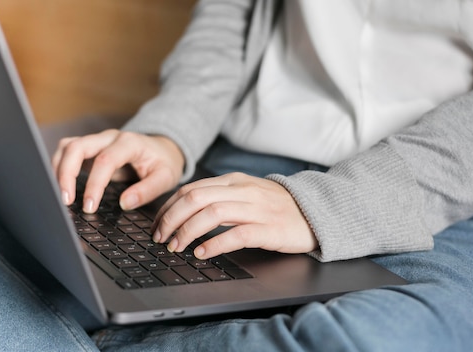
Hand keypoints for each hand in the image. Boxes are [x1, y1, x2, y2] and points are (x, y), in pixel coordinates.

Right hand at [52, 129, 184, 212]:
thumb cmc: (163, 163)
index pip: (105, 161)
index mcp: (129, 143)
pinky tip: (60, 186)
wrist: (163, 149)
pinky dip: (59, 167)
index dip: (94, 184)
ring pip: (67, 147)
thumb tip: (125, 203)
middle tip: (66, 201)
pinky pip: (67, 151)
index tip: (89, 207)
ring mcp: (97, 140)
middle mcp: (109, 137)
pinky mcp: (89, 148)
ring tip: (60, 196)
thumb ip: (147, 191)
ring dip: (58, 170)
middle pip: (77, 147)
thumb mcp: (165, 178)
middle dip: (66, 174)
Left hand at [152, 172, 317, 258]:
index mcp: (233, 181)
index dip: (168, 208)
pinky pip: (236, 235)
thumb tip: (183, 212)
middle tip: (160, 239)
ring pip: (211, 214)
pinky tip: (202, 253)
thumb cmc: (276, 206)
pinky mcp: (269, 229)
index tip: (156, 226)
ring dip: (187, 232)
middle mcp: (242, 191)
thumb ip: (218, 197)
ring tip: (176, 247)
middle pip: (195, 199)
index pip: (190, 190)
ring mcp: (257, 209)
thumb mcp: (245, 193)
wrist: (316, 211)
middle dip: (171, 220)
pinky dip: (214, 245)